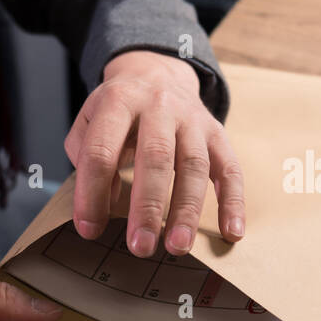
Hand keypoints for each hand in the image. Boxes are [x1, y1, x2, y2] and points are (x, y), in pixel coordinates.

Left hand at [64, 50, 244, 256]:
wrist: (157, 73)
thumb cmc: (119, 110)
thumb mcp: (89, 120)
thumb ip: (87, 156)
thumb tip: (106, 200)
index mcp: (119, 101)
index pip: (101, 151)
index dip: (92, 192)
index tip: (89, 229)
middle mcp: (159, 106)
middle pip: (155, 157)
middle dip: (147, 206)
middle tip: (140, 246)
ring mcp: (193, 120)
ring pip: (194, 165)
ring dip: (187, 210)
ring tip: (177, 247)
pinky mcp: (217, 134)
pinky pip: (230, 169)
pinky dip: (234, 202)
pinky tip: (231, 231)